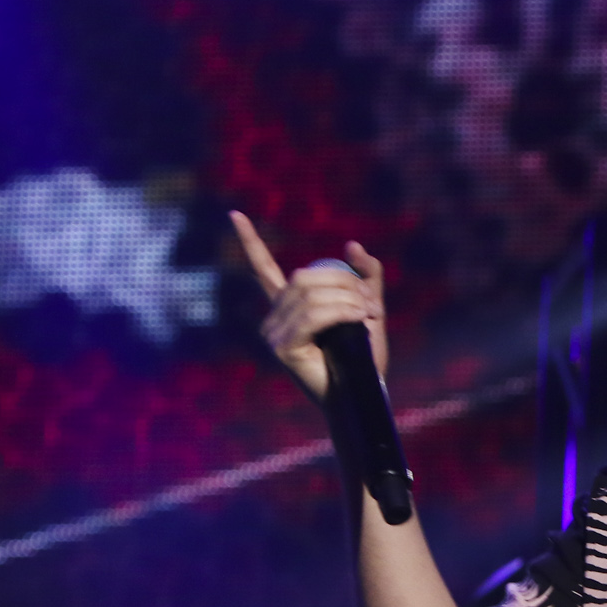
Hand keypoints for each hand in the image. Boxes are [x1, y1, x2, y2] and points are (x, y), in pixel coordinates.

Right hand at [229, 210, 387, 405]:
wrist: (363, 392)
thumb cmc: (363, 355)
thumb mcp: (368, 308)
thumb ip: (365, 276)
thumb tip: (351, 244)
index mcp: (287, 305)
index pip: (262, 268)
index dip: (250, 241)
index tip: (234, 214)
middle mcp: (274, 316)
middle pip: (304, 278)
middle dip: (343, 282)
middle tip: (371, 303)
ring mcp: (274, 332)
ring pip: (310, 296)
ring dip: (347, 299)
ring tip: (369, 314)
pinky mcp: (283, 347)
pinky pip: (312, 317)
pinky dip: (339, 313)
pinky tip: (356, 319)